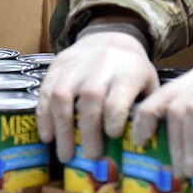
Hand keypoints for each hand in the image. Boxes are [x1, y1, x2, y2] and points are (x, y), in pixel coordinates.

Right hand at [36, 28, 156, 163]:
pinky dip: (44, 115)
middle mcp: (100, 65)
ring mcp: (75, 64)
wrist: (110, 37)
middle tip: (90, 155)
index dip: (113, 118)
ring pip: (63, 94)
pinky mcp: (57, 65)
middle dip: (88, 130)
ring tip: (65, 153)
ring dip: (62, 127)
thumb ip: (146, 111)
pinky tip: (47, 135)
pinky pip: (46, 90)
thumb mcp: (148, 84)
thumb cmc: (131, 71)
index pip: (118, 96)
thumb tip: (139, 143)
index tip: (112, 136)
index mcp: (127, 71)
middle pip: (90, 97)